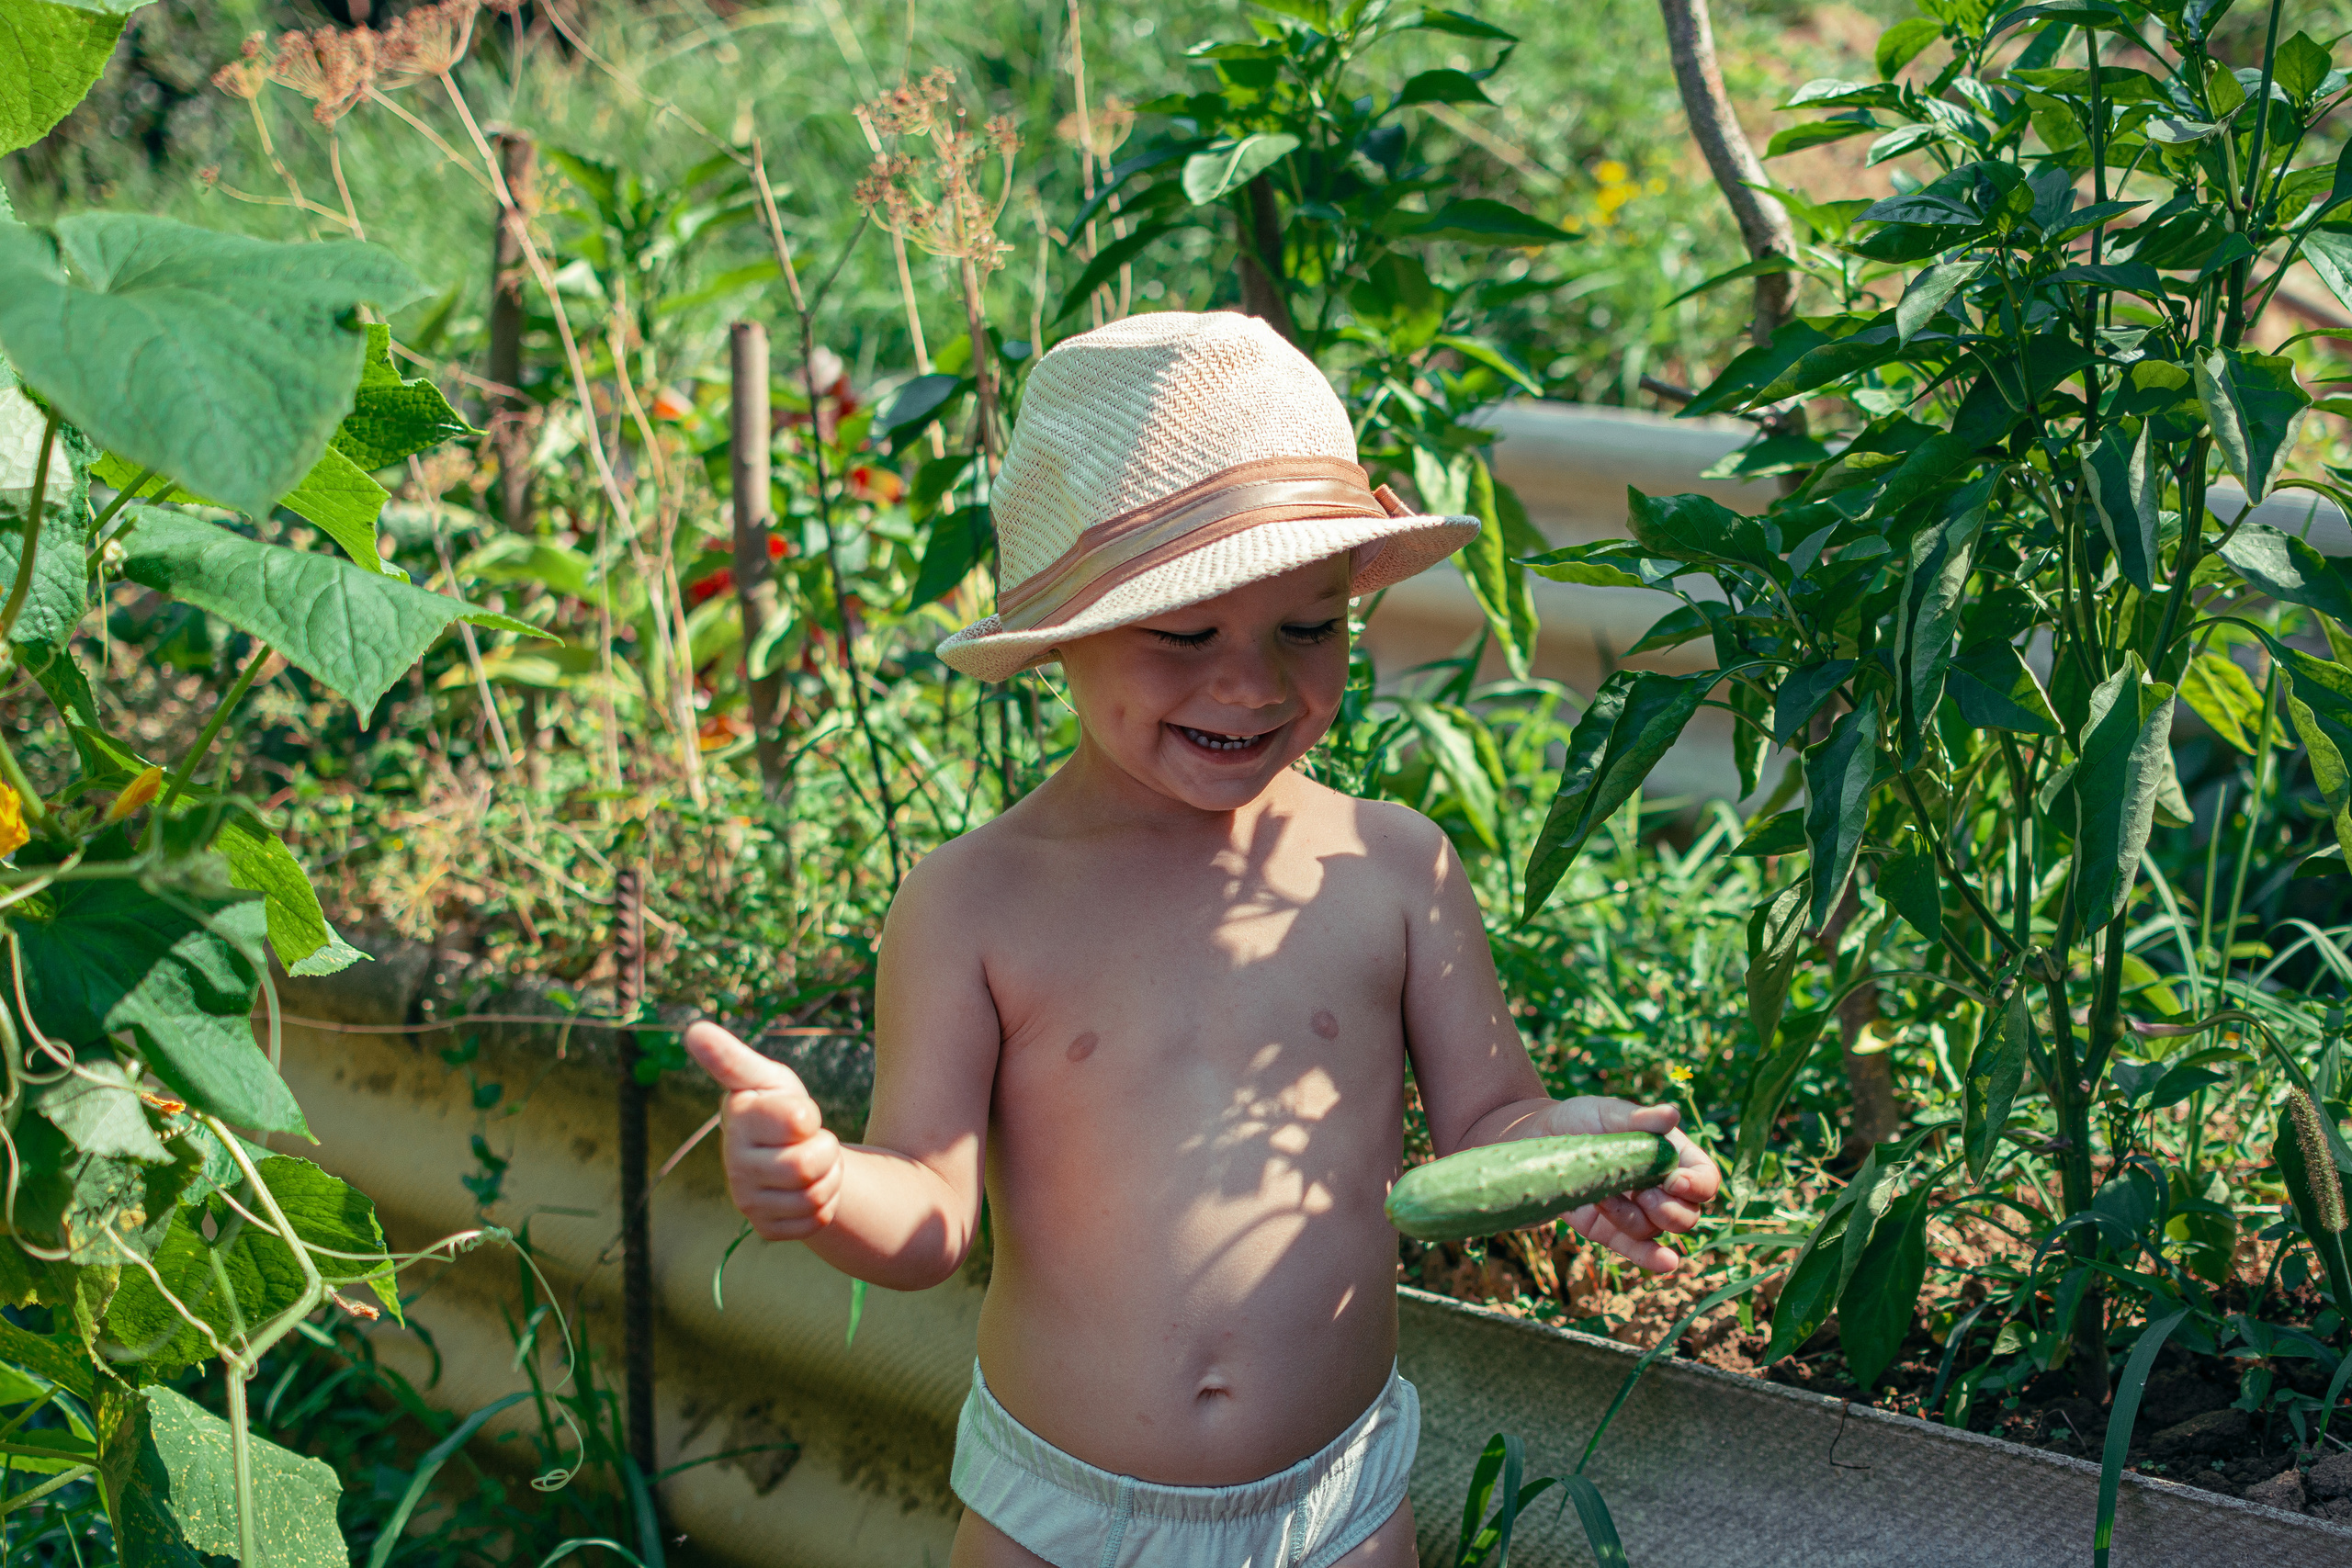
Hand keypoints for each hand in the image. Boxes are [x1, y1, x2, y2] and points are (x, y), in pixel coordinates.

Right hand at [685, 1021, 842, 1240]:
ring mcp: (747, 1200)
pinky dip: (826, 1203)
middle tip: (811, 1140)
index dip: (809, 1115)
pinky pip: (815, 1220)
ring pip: (814, 1195)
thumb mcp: (768, 1079)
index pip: (798, 1120)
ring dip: (829, 1176)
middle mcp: (733, 1163)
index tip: (797, 1112)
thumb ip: (735, 1059)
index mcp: (737, 1119)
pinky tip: (809, 1188)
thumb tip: (693, 1031)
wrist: (791, 1154)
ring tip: (812, 1160)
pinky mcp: (765, 1228)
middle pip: (806, 1166)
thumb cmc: (777, 1106)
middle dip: (825, 1150)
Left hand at [1540, 1096, 1720, 1274]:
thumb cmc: (1577, 1119)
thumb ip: (1639, 1118)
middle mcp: (1659, 1187)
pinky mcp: (1610, 1231)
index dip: (1698, 1185)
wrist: (1535, 1141)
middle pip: (1688, 1214)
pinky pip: (1638, 1250)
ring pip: (1657, 1231)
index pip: (1704, 1178)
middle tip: (1641, 1191)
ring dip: (1635, 1218)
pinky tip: (1667, 1262)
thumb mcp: (1606, 1112)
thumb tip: (1672, 1114)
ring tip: (1604, 1195)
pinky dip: (1652, 1258)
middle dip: (1670, 1210)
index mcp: (1670, 1155)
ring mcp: (1636, 1211)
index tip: (1673, 1180)